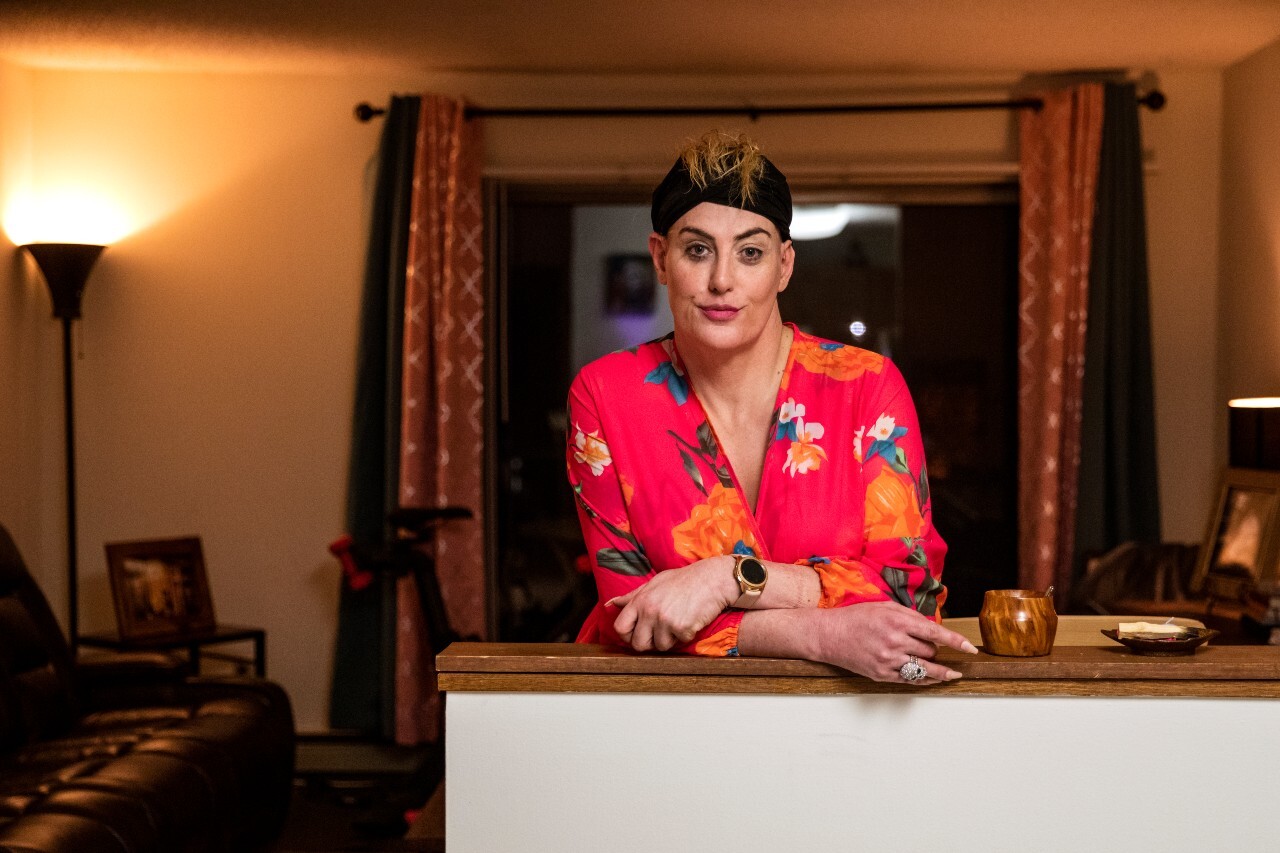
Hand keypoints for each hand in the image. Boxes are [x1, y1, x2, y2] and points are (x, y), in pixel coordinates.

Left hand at [610, 558, 735, 651]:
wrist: (712, 579)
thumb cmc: (684, 580)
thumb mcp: (655, 583)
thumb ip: (632, 596)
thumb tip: (610, 604)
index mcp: (640, 600)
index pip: (620, 627)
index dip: (627, 635)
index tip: (637, 634)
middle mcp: (650, 610)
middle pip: (638, 644)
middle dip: (648, 643)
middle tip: (660, 633)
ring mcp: (665, 620)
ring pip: (660, 646)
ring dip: (670, 639)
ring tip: (678, 622)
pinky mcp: (681, 628)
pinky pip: (679, 643)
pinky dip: (685, 636)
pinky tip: (690, 621)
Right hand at [813, 601, 977, 684]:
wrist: (829, 635)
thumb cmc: (856, 618)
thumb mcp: (884, 607)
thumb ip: (910, 616)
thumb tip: (932, 627)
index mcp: (896, 621)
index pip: (934, 633)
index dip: (955, 642)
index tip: (970, 649)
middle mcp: (894, 641)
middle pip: (930, 651)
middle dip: (933, 649)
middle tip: (928, 647)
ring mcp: (888, 660)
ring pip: (924, 669)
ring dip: (939, 670)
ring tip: (951, 674)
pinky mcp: (882, 674)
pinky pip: (910, 680)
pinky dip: (923, 679)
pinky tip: (931, 678)